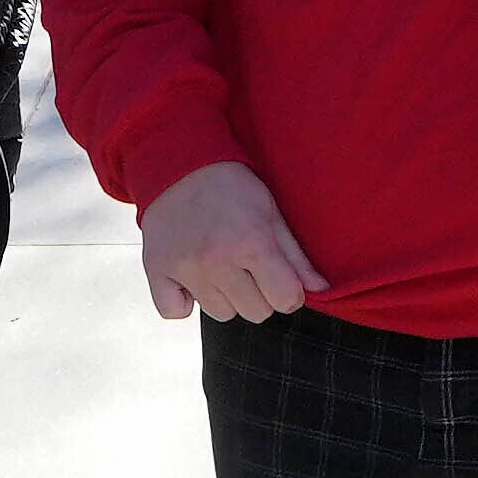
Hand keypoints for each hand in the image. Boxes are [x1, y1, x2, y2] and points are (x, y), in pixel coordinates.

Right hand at [137, 161, 321, 321]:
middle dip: (259, 294)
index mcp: (252, 243)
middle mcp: (217, 260)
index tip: (280, 278)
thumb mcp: (271, 213)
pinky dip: (184, 303)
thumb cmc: (232, 188)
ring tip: (219, 266)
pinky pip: (174, 313)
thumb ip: (296, 256)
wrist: (181, 163)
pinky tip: (191, 280)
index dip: (289, 292)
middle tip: (247, 267)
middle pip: (255, 312)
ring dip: (225, 297)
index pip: (286, 300)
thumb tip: (320, 291)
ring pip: (221, 314)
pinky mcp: (157, 270)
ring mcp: (185, 268)